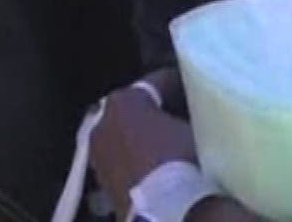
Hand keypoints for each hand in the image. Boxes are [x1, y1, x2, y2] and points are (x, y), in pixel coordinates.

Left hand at [90, 71, 200, 217]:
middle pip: (136, 109)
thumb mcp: (193, 126)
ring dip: (144, 137)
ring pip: (126, 136)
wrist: (167, 211)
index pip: (157, 83)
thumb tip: (192, 112)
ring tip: (170, 144)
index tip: (193, 85)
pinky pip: (123, 160)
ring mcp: (97, 153)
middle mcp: (102, 122)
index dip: (178, 83)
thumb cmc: (182, 161)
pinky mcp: (100, 181)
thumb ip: (186, 112)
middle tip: (181, 116)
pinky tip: (158, 166)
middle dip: (156, 111)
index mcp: (124, 100)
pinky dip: (138, 159)